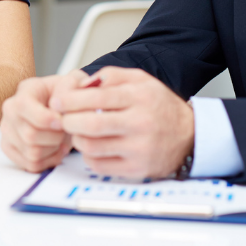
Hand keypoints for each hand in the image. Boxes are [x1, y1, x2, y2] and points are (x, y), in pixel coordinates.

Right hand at [0, 70, 85, 171]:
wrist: (57, 105)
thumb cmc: (64, 94)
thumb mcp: (72, 82)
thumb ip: (72, 85)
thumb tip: (63, 101)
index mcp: (24, 91)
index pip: (24, 107)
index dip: (45, 119)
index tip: (62, 122)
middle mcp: (10, 111)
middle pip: (30, 135)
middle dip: (54, 137)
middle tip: (65, 132)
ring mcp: (8, 131)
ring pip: (31, 153)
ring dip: (53, 150)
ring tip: (62, 140)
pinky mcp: (10, 148)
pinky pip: (30, 165)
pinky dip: (48, 161)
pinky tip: (56, 149)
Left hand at [50, 66, 194, 179]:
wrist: (189, 135)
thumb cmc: (160, 106)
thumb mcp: (140, 79)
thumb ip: (111, 75)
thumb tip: (83, 83)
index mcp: (138, 97)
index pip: (96, 98)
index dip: (70, 100)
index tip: (57, 101)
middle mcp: (139, 123)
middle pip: (90, 125)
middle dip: (68, 121)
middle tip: (62, 118)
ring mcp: (138, 149)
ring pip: (91, 147)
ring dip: (76, 139)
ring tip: (77, 131)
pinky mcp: (136, 169)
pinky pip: (99, 165)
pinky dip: (88, 155)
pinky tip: (92, 146)